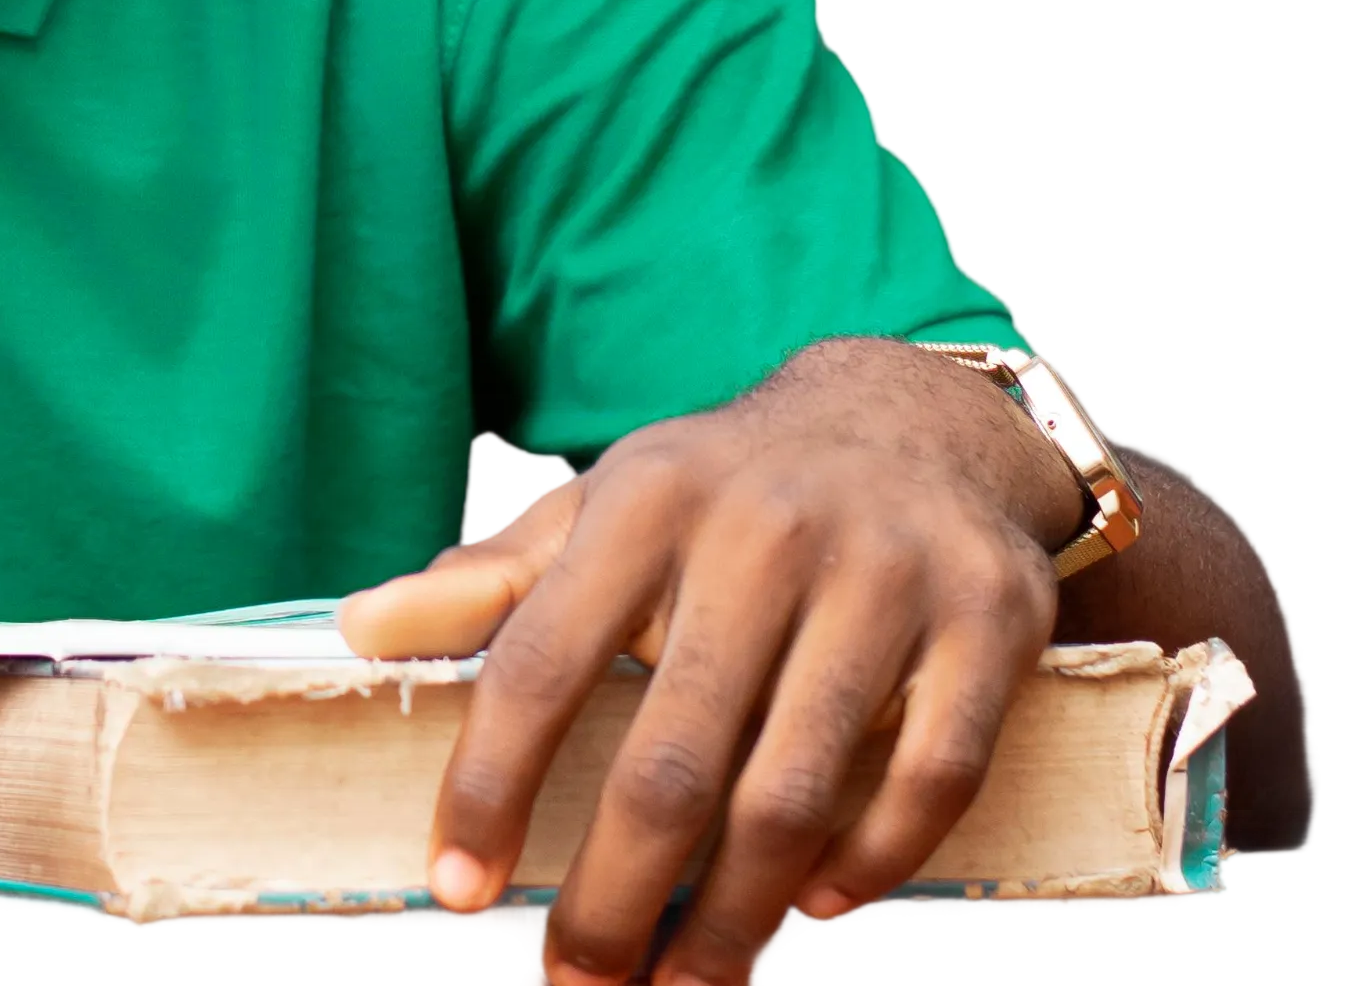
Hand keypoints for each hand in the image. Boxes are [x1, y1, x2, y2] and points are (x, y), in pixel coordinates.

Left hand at [334, 341, 1075, 983]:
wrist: (914, 417)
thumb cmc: (726, 491)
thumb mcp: (605, 506)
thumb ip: (492, 582)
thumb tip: (358, 630)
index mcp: (644, 500)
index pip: (540, 662)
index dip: (491, 786)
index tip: (457, 888)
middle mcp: (761, 530)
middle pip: (669, 763)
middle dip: (614, 901)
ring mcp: (884, 573)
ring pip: (792, 794)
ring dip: (733, 920)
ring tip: (687, 983)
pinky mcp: (989, 618)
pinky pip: (929, 779)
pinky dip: (870, 865)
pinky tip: (816, 914)